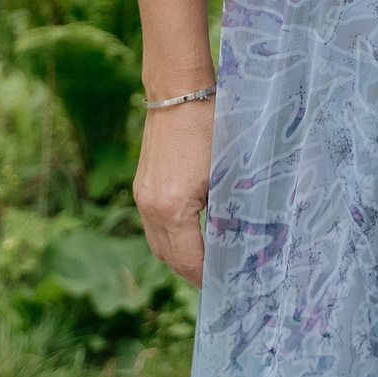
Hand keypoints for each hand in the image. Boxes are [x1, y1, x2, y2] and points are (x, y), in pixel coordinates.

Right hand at [135, 98, 215, 286]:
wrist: (178, 92)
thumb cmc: (209, 126)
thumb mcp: (226, 172)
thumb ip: (227, 209)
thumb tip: (236, 239)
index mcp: (172, 208)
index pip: (188, 260)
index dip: (207, 276)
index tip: (225, 284)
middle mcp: (150, 207)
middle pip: (168, 257)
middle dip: (192, 271)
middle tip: (218, 278)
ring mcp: (141, 196)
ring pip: (157, 242)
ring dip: (178, 255)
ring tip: (205, 261)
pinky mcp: (141, 185)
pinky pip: (152, 224)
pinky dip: (169, 236)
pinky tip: (190, 234)